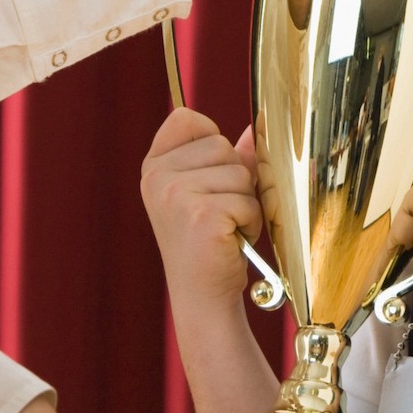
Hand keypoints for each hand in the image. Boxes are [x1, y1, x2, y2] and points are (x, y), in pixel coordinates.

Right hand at [140, 107, 260, 309]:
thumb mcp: (212, 189)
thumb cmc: (209, 242)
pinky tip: (230, 240)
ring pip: (240, 173)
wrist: (202, 293)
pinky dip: (250, 222)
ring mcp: (175, 194)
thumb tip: (258, 127)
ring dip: (244, 203)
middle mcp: (157, 176)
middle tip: (219, 213)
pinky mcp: (201, 214)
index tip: (207, 177)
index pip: (187, 118)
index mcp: (154, 165)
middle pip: (222, 145)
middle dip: (235, 179)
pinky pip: (247, 200)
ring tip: (225, 228)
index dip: (211, 141)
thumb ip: (230, 157)